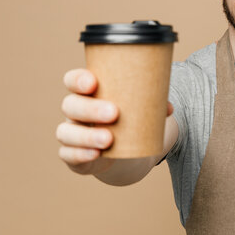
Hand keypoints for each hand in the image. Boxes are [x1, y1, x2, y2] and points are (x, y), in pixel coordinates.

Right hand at [56, 69, 174, 175]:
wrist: (121, 149)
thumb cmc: (127, 117)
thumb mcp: (138, 107)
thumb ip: (152, 103)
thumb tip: (168, 108)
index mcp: (86, 92)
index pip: (72, 80)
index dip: (78, 80)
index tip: (93, 83)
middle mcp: (74, 110)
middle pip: (71, 105)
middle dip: (91, 109)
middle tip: (114, 113)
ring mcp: (70, 132)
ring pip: (66, 131)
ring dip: (87, 135)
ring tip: (109, 139)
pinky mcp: (71, 154)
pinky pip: (68, 154)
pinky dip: (80, 154)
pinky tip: (96, 154)